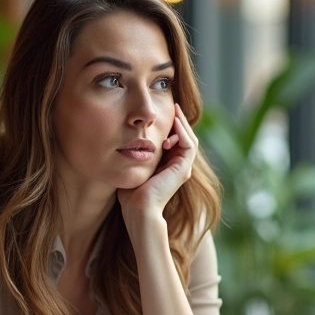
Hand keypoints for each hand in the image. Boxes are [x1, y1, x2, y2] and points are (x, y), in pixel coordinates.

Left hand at [117, 103, 197, 226]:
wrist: (138, 209)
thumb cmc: (131, 194)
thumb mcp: (133, 168)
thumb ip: (135, 156)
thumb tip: (124, 142)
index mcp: (168, 168)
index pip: (175, 141)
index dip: (171, 126)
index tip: (162, 114)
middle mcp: (178, 167)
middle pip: (185, 138)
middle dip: (179, 121)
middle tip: (173, 105)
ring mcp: (183, 168)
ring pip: (189, 139)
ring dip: (182, 124)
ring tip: (175, 110)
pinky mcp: (183, 169)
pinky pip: (189, 144)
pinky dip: (182, 132)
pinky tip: (174, 122)